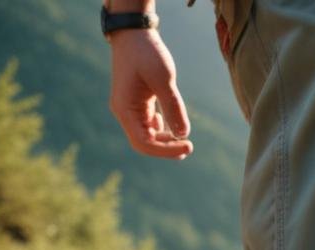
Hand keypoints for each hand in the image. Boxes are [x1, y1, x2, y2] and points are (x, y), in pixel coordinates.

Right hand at [108, 29, 192, 158]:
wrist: (134, 33)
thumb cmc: (147, 53)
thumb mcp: (163, 79)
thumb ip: (173, 107)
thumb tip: (183, 134)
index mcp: (125, 109)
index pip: (144, 143)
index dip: (166, 150)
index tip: (188, 145)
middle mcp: (124, 112)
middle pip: (144, 143)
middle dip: (166, 148)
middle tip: (189, 147)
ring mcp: (130, 108)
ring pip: (146, 135)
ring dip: (165, 140)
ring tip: (184, 141)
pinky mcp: (138, 102)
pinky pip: (148, 124)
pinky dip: (162, 128)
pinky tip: (173, 125)